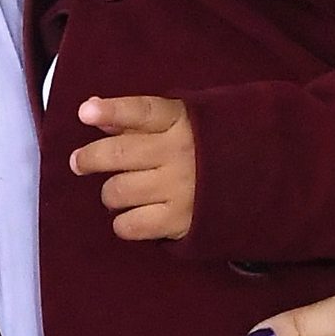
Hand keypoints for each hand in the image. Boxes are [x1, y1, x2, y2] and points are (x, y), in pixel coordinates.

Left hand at [69, 94, 195, 240]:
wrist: (255, 181)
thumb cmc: (205, 147)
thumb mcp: (179, 122)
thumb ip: (134, 118)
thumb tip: (90, 110)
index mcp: (180, 121)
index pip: (142, 112)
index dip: (112, 111)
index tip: (84, 113)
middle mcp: (178, 153)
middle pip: (118, 154)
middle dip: (89, 158)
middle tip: (79, 163)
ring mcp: (179, 188)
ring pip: (117, 191)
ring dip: (111, 193)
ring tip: (122, 192)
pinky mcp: (179, 221)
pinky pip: (130, 225)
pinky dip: (123, 222)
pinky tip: (133, 215)